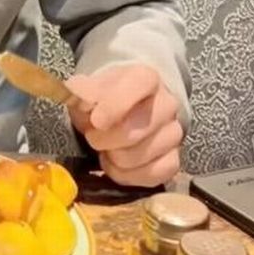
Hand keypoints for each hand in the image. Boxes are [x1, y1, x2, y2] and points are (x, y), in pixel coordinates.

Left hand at [64, 64, 182, 186]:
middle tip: (92, 137)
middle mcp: (166, 104)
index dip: (116, 104)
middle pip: (136, 130)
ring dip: (115, 158)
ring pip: (142, 156)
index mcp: (146, 78)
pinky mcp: (174, 160)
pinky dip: (128, 176)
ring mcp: (173, 133)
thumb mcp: (88, 89)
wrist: (123, 110)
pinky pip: (153, 175)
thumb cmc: (104, 99)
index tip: (96, 121)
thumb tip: (80, 98)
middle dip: (105, 140)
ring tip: (106, 149)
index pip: (140, 85)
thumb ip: (81, 91)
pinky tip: (116, 165)